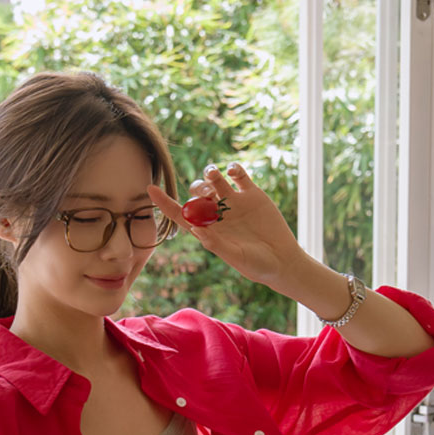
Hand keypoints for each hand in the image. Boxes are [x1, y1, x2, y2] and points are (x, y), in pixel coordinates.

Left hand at [148, 163, 305, 288]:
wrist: (283, 260)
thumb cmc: (258, 266)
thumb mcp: (237, 258)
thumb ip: (216, 244)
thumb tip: (196, 229)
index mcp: (209, 231)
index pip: (181, 214)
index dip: (164, 202)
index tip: (150, 188)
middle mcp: (219, 215)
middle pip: (197, 194)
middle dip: (198, 190)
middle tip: (208, 196)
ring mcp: (234, 203)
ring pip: (215, 180)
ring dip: (211, 175)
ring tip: (216, 180)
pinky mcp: (252, 194)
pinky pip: (238, 174)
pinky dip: (233, 169)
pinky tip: (233, 172)